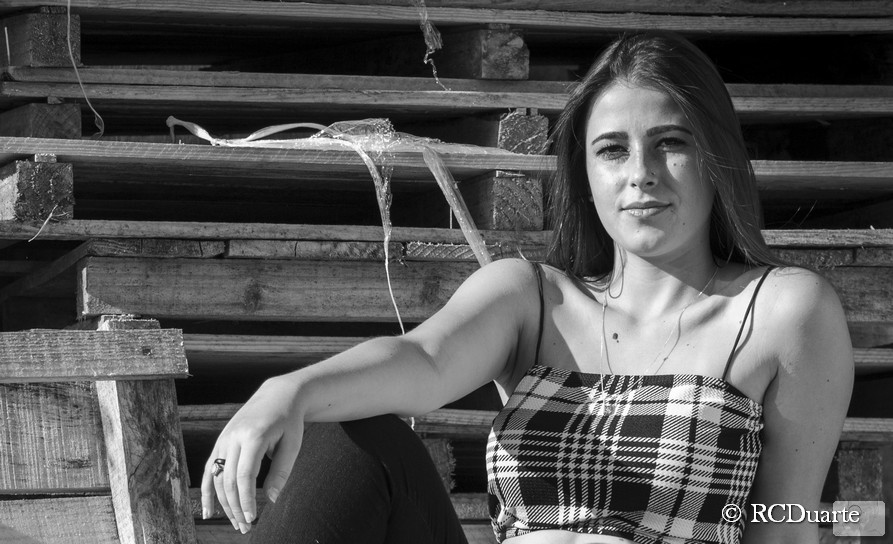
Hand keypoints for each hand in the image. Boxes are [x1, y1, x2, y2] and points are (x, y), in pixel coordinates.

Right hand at [200, 376, 305, 533]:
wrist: (278, 395)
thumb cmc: (289, 421)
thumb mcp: (292, 444)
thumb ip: (281, 471)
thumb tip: (272, 500)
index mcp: (253, 436)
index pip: (244, 475)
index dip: (246, 500)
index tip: (253, 519)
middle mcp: (234, 437)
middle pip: (228, 480)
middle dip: (236, 507)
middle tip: (246, 528)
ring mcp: (224, 438)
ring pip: (217, 478)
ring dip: (224, 504)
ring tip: (237, 523)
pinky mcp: (220, 441)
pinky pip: (209, 470)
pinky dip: (207, 492)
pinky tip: (208, 512)